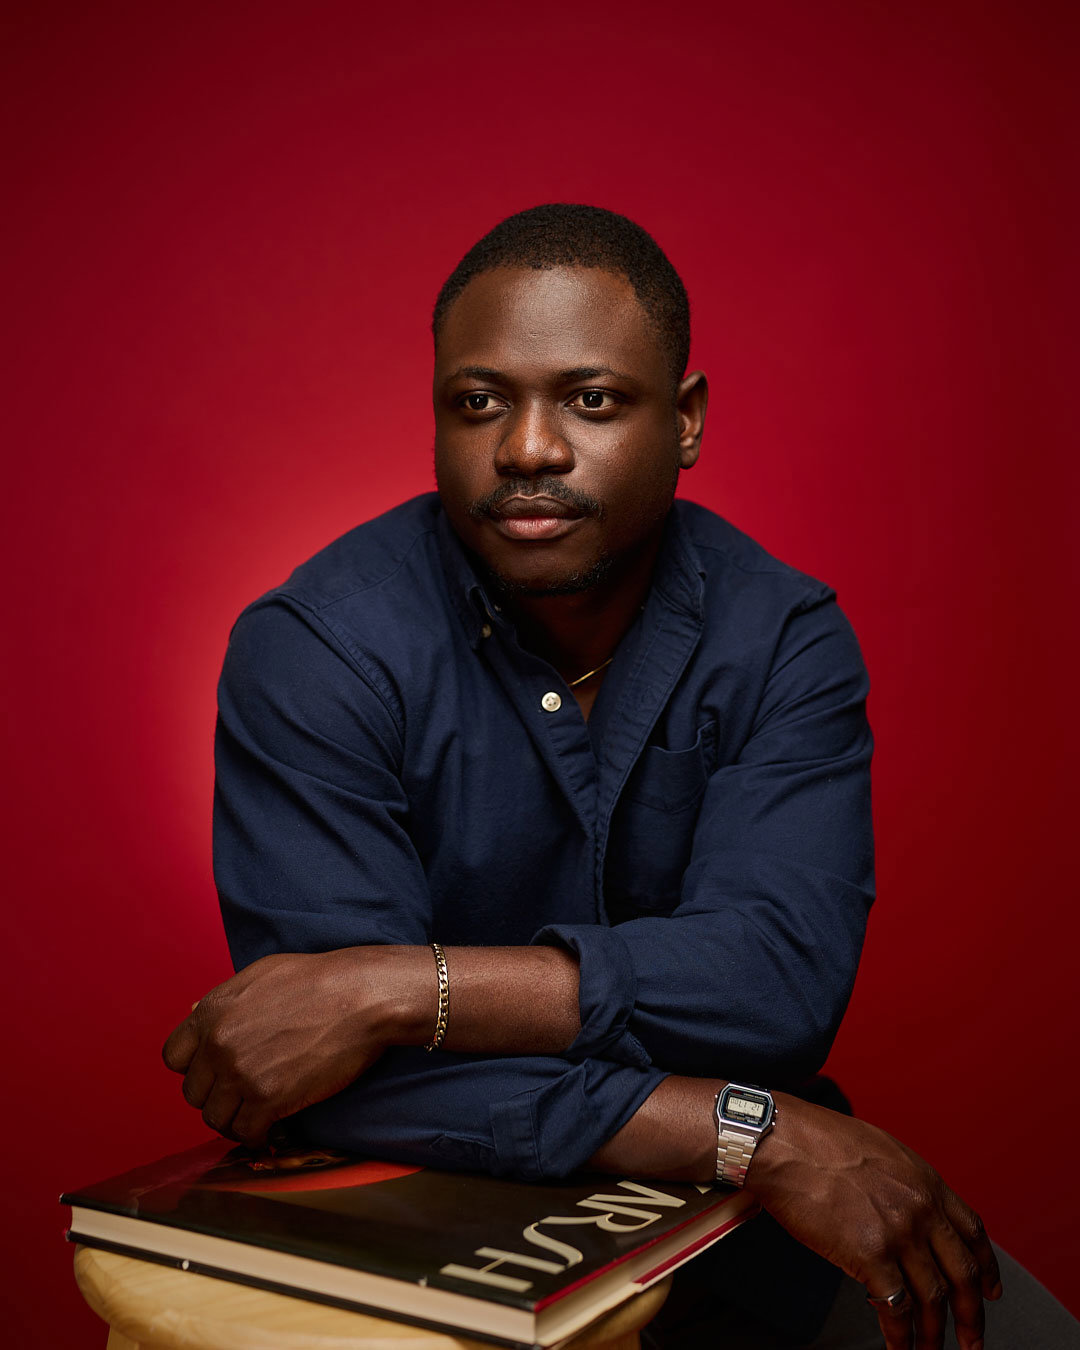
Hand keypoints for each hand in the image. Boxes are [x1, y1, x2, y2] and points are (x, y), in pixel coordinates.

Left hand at [162, 950, 391, 1145]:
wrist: (361, 996)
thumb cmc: (317, 980)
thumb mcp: (260, 976)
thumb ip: (223, 1000)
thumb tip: (192, 1013)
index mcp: (213, 1012)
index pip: (173, 1057)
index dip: (195, 1067)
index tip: (216, 1071)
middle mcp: (218, 1044)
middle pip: (194, 1093)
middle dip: (217, 1095)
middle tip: (244, 1093)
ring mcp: (241, 1074)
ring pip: (216, 1119)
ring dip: (235, 1119)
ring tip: (257, 1112)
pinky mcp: (269, 1099)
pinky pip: (246, 1133)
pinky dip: (258, 1135)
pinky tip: (272, 1127)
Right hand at [746, 1096, 1001, 1349]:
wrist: (783, 1141)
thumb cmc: (817, 1140)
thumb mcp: (879, 1150)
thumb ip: (901, 1183)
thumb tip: (904, 1210)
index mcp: (925, 1180)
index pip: (972, 1231)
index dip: (987, 1266)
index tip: (990, 1289)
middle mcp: (920, 1208)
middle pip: (963, 1273)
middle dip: (972, 1316)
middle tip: (972, 1340)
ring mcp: (898, 1233)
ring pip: (933, 1298)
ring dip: (934, 1334)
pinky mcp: (870, 1254)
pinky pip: (896, 1308)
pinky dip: (901, 1336)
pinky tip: (898, 1346)